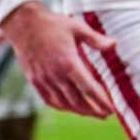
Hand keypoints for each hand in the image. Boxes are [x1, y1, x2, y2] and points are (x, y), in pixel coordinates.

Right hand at [3, 3, 114, 117]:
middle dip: (93, 111)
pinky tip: (70, 107)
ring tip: (91, 113)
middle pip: (77, 101)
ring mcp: (43, 79)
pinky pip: (49, 99)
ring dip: (78, 111)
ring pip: (63, 103)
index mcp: (69, 62)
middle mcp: (55, 75)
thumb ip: (96, 39)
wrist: (24, 25)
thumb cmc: (54, 24)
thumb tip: (114, 45)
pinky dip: (61, 106)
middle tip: (106, 115)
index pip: (89, 88)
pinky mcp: (35, 80)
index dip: (101, 101)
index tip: (111, 110)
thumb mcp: (79, 28)